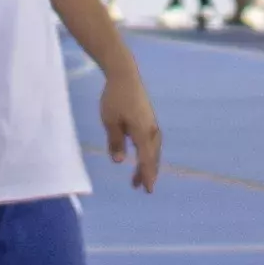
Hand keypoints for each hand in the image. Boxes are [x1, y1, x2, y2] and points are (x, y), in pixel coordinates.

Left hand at [97, 55, 163, 192]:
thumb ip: (115, 142)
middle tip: (143, 188)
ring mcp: (152, 124)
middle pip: (152, 156)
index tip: (147, 189)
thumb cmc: (114, 97)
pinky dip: (148, 153)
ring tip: (138, 177)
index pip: (146, 159)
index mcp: (142, 132)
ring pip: (153, 149)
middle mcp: (151, 130)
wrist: (124, 74)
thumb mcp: (110, 121)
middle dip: (148, 172)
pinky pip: (151, 142)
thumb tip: (118, 161)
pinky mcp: (149, 119)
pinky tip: (141, 156)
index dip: (146, 175)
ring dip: (148, 163)